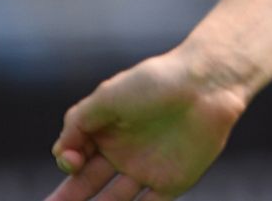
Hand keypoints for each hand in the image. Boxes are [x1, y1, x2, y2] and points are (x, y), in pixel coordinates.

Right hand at [45, 51, 248, 199]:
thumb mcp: (106, 96)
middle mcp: (124, 152)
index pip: (75, 156)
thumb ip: (76, 124)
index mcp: (107, 130)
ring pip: (113, 200)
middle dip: (68, 198)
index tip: (74, 160)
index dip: (68, 161)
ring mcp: (147, 168)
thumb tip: (62, 155)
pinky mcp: (172, 181)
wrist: (208, 83)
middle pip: (87, 184)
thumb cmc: (156, 82)